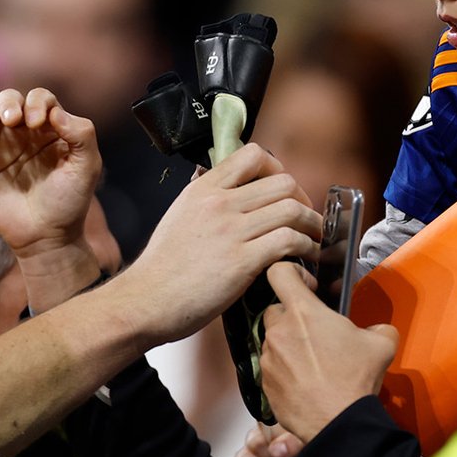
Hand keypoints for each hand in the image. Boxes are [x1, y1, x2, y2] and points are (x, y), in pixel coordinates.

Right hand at [0, 87, 101, 257]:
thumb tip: (55, 111)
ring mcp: (0, 151)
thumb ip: (81, 134)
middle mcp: (23, 135)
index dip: (37, 103)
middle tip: (13, 120)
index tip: (38, 124)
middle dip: (8, 102)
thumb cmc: (70, 202)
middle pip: (9, 100)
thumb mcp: (87, 167)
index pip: (40, 99)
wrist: (48, 238)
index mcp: (49, 130)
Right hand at [113, 144, 321, 345]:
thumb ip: (207, 202)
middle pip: (283, 182)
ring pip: (292, 209)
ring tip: (312, 242)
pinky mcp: (241, 262)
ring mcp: (230, 231)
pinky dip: (305, 250)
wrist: (145, 301)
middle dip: (303, 200)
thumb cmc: (161, 269)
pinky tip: (304, 262)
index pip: (253, 155)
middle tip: (304, 220)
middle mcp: (218, 204)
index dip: (278, 169)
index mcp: (202, 190)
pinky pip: (289, 242)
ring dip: (311, 226)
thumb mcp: (179, 217)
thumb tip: (235, 195)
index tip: (282, 191)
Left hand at [261, 261, 398, 442]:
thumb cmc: (356, 379)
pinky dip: (283, 369)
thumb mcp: (382, 344)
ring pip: (272, 339)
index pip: (279, 272)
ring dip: (288, 345)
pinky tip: (304, 381)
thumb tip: (376, 330)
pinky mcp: (264, 381)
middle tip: (314, 333)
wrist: (337, 422)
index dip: (292, 273)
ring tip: (311, 362)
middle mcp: (279, 331)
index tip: (307, 286)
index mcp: (304, 312)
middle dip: (292, 317)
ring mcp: (268, 357)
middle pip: (275, 309)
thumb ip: (377, 327)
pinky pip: (270, 366)